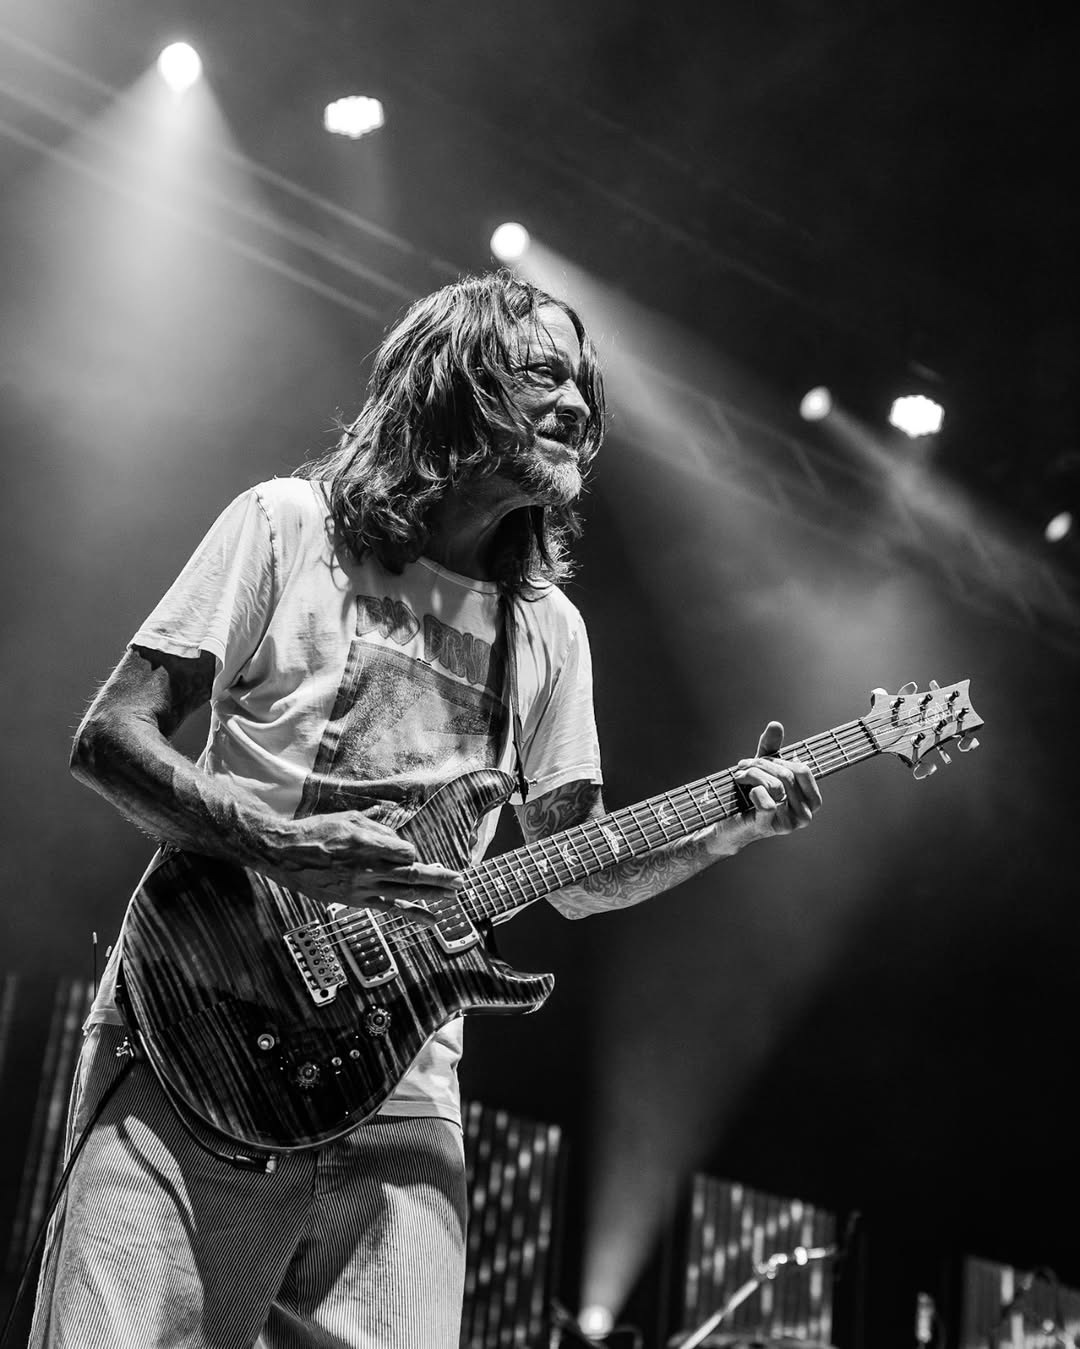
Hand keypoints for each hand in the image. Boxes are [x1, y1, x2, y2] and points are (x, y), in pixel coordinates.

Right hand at [257, 811, 462, 926]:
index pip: (405, 851)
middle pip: (413, 873)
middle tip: (460, 880)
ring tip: (454, 895)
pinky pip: (391, 908)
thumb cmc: (316, 832)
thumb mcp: (349, 818)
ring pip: (406, 892)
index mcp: (367, 843)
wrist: (286, 854)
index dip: (412, 852)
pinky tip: (432, 920)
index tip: (411, 853)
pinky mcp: (356, 900)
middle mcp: (368, 867)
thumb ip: (377, 826)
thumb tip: (398, 836)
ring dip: (434, 894)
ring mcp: (363, 886)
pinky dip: (414, 914)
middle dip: (440, 877)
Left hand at [731, 720, 820, 840]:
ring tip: (739, 776)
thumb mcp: (763, 770)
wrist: (728, 824)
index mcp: (811, 801)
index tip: (759, 760)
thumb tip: (776, 724)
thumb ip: (771, 748)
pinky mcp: (770, 827)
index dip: (779, 760)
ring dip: (752, 775)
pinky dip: (752, 791)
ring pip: (775, 785)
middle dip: (761, 765)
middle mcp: (806, 815)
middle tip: (742, 766)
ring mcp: (790, 823)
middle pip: (787, 775)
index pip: (803, 769)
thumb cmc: (750, 796)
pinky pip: (767, 800)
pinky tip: (745, 793)